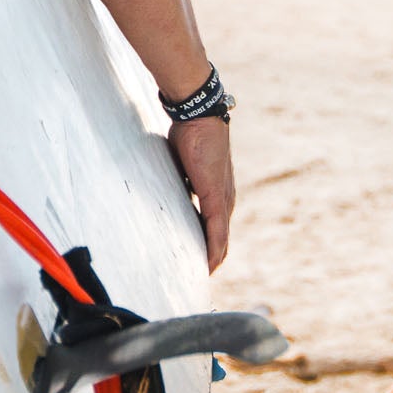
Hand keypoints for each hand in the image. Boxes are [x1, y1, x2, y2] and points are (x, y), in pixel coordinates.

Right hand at [169, 117, 233, 271]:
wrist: (200, 117)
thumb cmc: (190, 134)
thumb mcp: (183, 165)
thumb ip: (180, 181)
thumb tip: (168, 188)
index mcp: (217, 192)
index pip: (216, 226)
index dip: (209, 244)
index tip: (200, 260)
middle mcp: (225, 199)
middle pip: (221, 237)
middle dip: (213, 257)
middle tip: (202, 275)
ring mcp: (222, 198)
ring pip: (221, 238)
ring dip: (214, 258)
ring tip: (206, 275)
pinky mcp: (215, 196)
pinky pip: (216, 229)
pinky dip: (214, 248)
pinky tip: (210, 262)